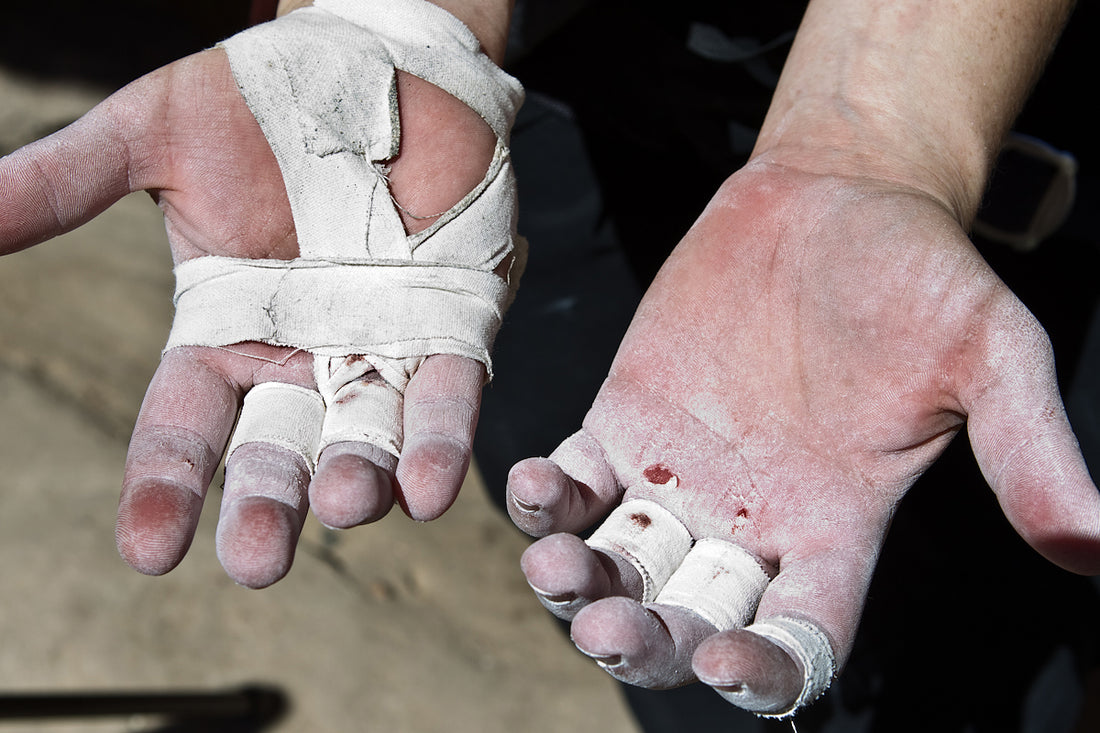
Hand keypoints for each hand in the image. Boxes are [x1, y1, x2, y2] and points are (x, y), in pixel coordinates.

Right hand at [0, 46, 499, 587]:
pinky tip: (427, 490)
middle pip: (276, 452)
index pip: (186, 427)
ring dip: (356, 480)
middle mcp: (299, 357)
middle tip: (258, 560)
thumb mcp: (152, 134)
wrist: (370, 61)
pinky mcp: (450, 325)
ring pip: (362, 437)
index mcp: (222, 332)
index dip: (165, 487)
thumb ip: (67, 183)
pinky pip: (444, 398)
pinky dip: (436, 444)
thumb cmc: (258, 100)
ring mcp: (378, 348)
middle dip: (267, 507)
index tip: (148, 549)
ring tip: (346, 505)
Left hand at [507, 159, 1099, 713]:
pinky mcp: (626, 422)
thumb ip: (1023, 448)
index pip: (798, 638)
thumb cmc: (916, 273)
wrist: (833, 198)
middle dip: (646, 640)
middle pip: (688, 620)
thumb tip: (1095, 546)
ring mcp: (679, 477)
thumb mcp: (987, 354)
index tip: (727, 667)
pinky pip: (575, 484)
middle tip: (609, 630)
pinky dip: (546, 498)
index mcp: (834, 530)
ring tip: (552, 567)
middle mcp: (749, 521)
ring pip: (617, 566)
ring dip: (578, 584)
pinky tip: (530, 485)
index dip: (765, 672)